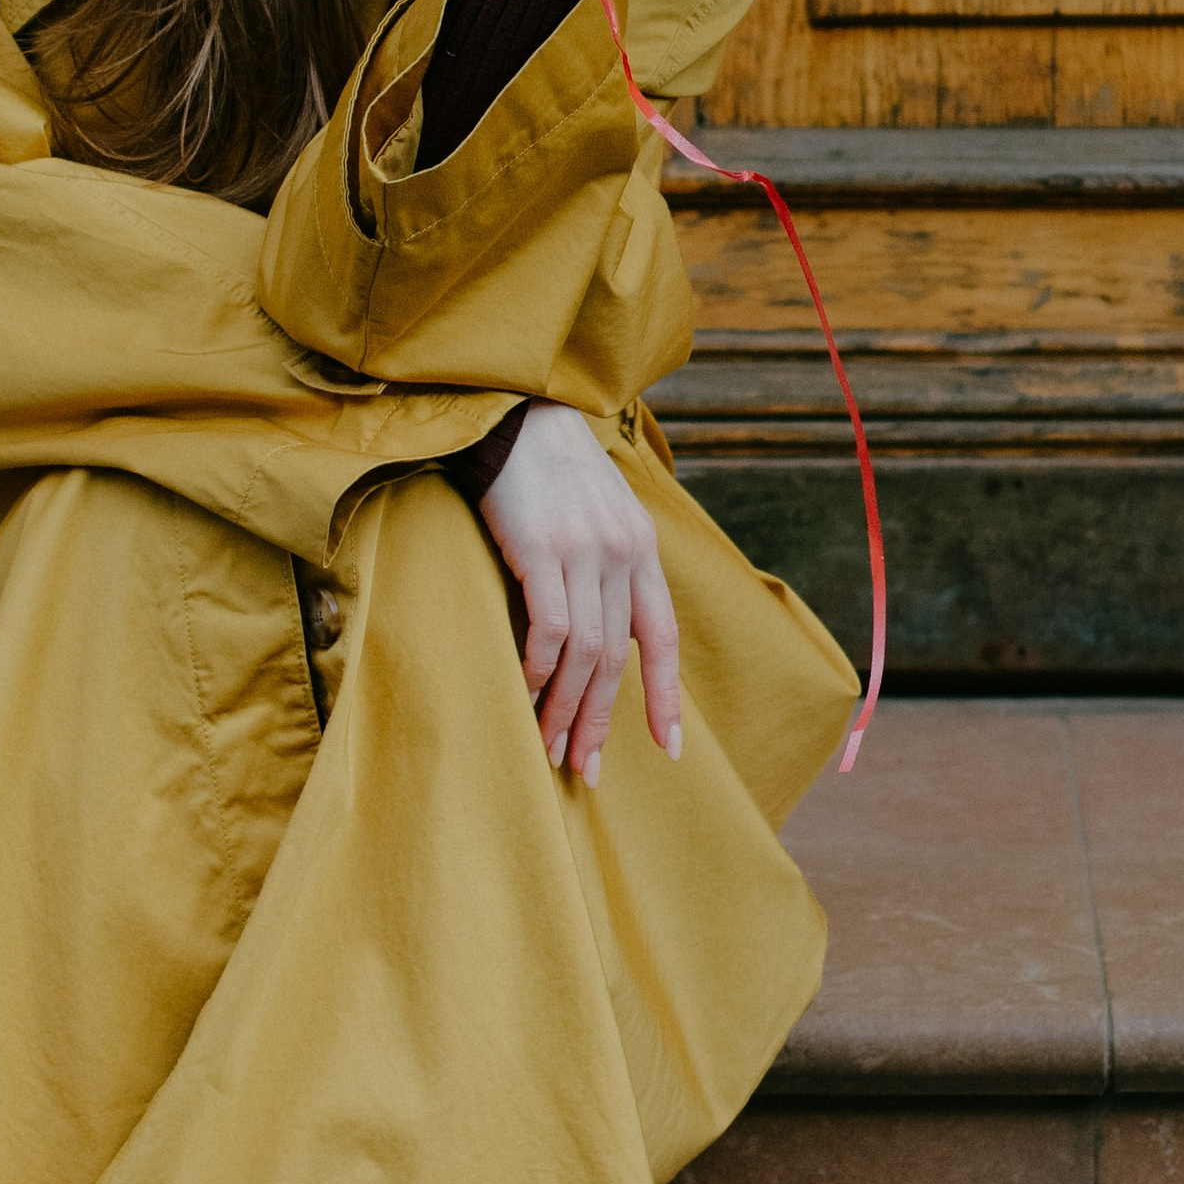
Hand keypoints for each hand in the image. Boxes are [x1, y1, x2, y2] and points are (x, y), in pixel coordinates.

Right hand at [477, 401, 681, 785]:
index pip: (661, 636)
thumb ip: (612, 566)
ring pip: (585, 654)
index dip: (666, 696)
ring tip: (550, 747)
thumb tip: (609, 631)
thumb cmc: (550, 470)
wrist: (514, 416)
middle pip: (618, 657)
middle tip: (586, 767)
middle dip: (602, 720)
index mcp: (641, 548)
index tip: (669, 747)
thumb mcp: (601, 514)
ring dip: (566, 709)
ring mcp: (583, 551)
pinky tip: (525, 695)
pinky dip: (538, 671)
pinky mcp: (541, 549)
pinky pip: (548, 630)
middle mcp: (621, 553)